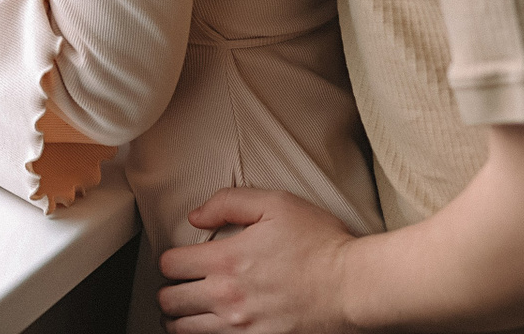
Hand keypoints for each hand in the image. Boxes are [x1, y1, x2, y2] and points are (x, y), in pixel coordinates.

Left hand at [157, 189, 358, 333]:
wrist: (354, 286)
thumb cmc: (320, 243)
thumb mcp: (276, 204)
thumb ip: (229, 202)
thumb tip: (196, 216)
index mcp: (226, 260)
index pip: (169, 264)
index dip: (170, 259)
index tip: (181, 260)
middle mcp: (227, 297)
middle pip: (169, 301)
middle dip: (170, 290)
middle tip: (180, 286)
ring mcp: (241, 327)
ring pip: (183, 329)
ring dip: (181, 318)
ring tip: (189, 310)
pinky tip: (210, 327)